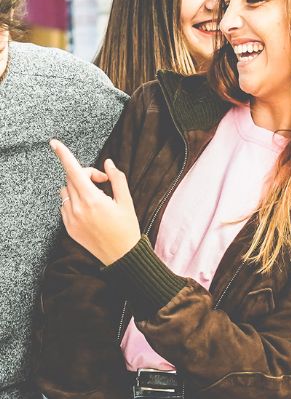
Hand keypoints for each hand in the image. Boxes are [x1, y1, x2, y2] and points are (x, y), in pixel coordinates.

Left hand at [51, 140, 140, 264]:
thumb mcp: (127, 202)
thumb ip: (117, 180)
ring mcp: (70, 219)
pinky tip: (90, 210)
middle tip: (104, 181)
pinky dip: (74, 201)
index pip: (74, 171)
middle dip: (86, 174)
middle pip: (72, 179)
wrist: (121, 256)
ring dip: (78, 188)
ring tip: (97, 197)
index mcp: (92, 200)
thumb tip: (109, 164)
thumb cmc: (127, 229)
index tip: (54, 142)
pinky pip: (65, 206)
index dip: (63, 155)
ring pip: (66, 192)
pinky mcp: (68, 227)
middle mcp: (77, 208)